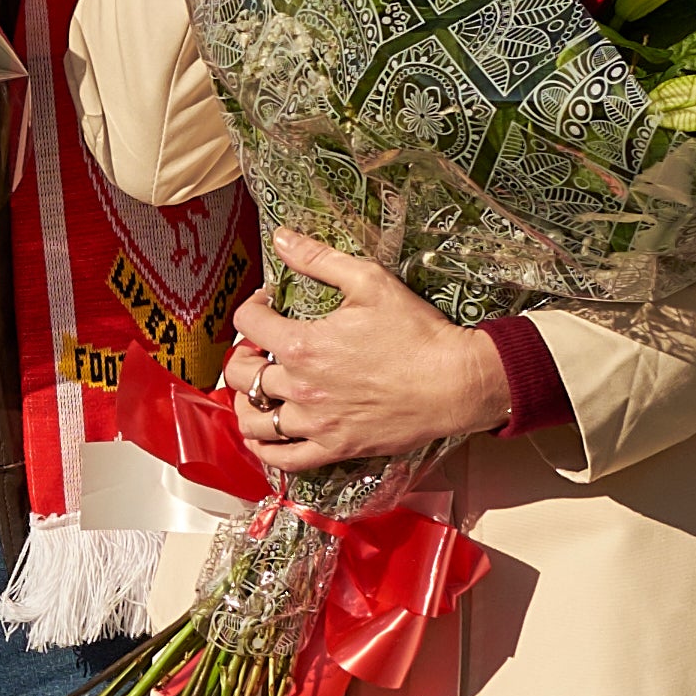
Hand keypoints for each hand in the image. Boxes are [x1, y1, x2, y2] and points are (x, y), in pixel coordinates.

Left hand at [228, 231, 516, 470]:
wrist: (455, 383)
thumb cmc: (416, 332)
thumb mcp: (369, 281)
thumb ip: (319, 259)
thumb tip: (281, 237)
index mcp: (303, 344)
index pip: (247, 323)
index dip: (253, 306)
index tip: (271, 303)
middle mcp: (300, 387)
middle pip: (240, 373)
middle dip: (245, 354)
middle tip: (264, 347)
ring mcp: (315, 423)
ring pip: (254, 419)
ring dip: (246, 401)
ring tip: (258, 389)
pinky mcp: (335, 448)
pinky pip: (284, 458)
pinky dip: (265, 448)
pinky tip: (263, 435)